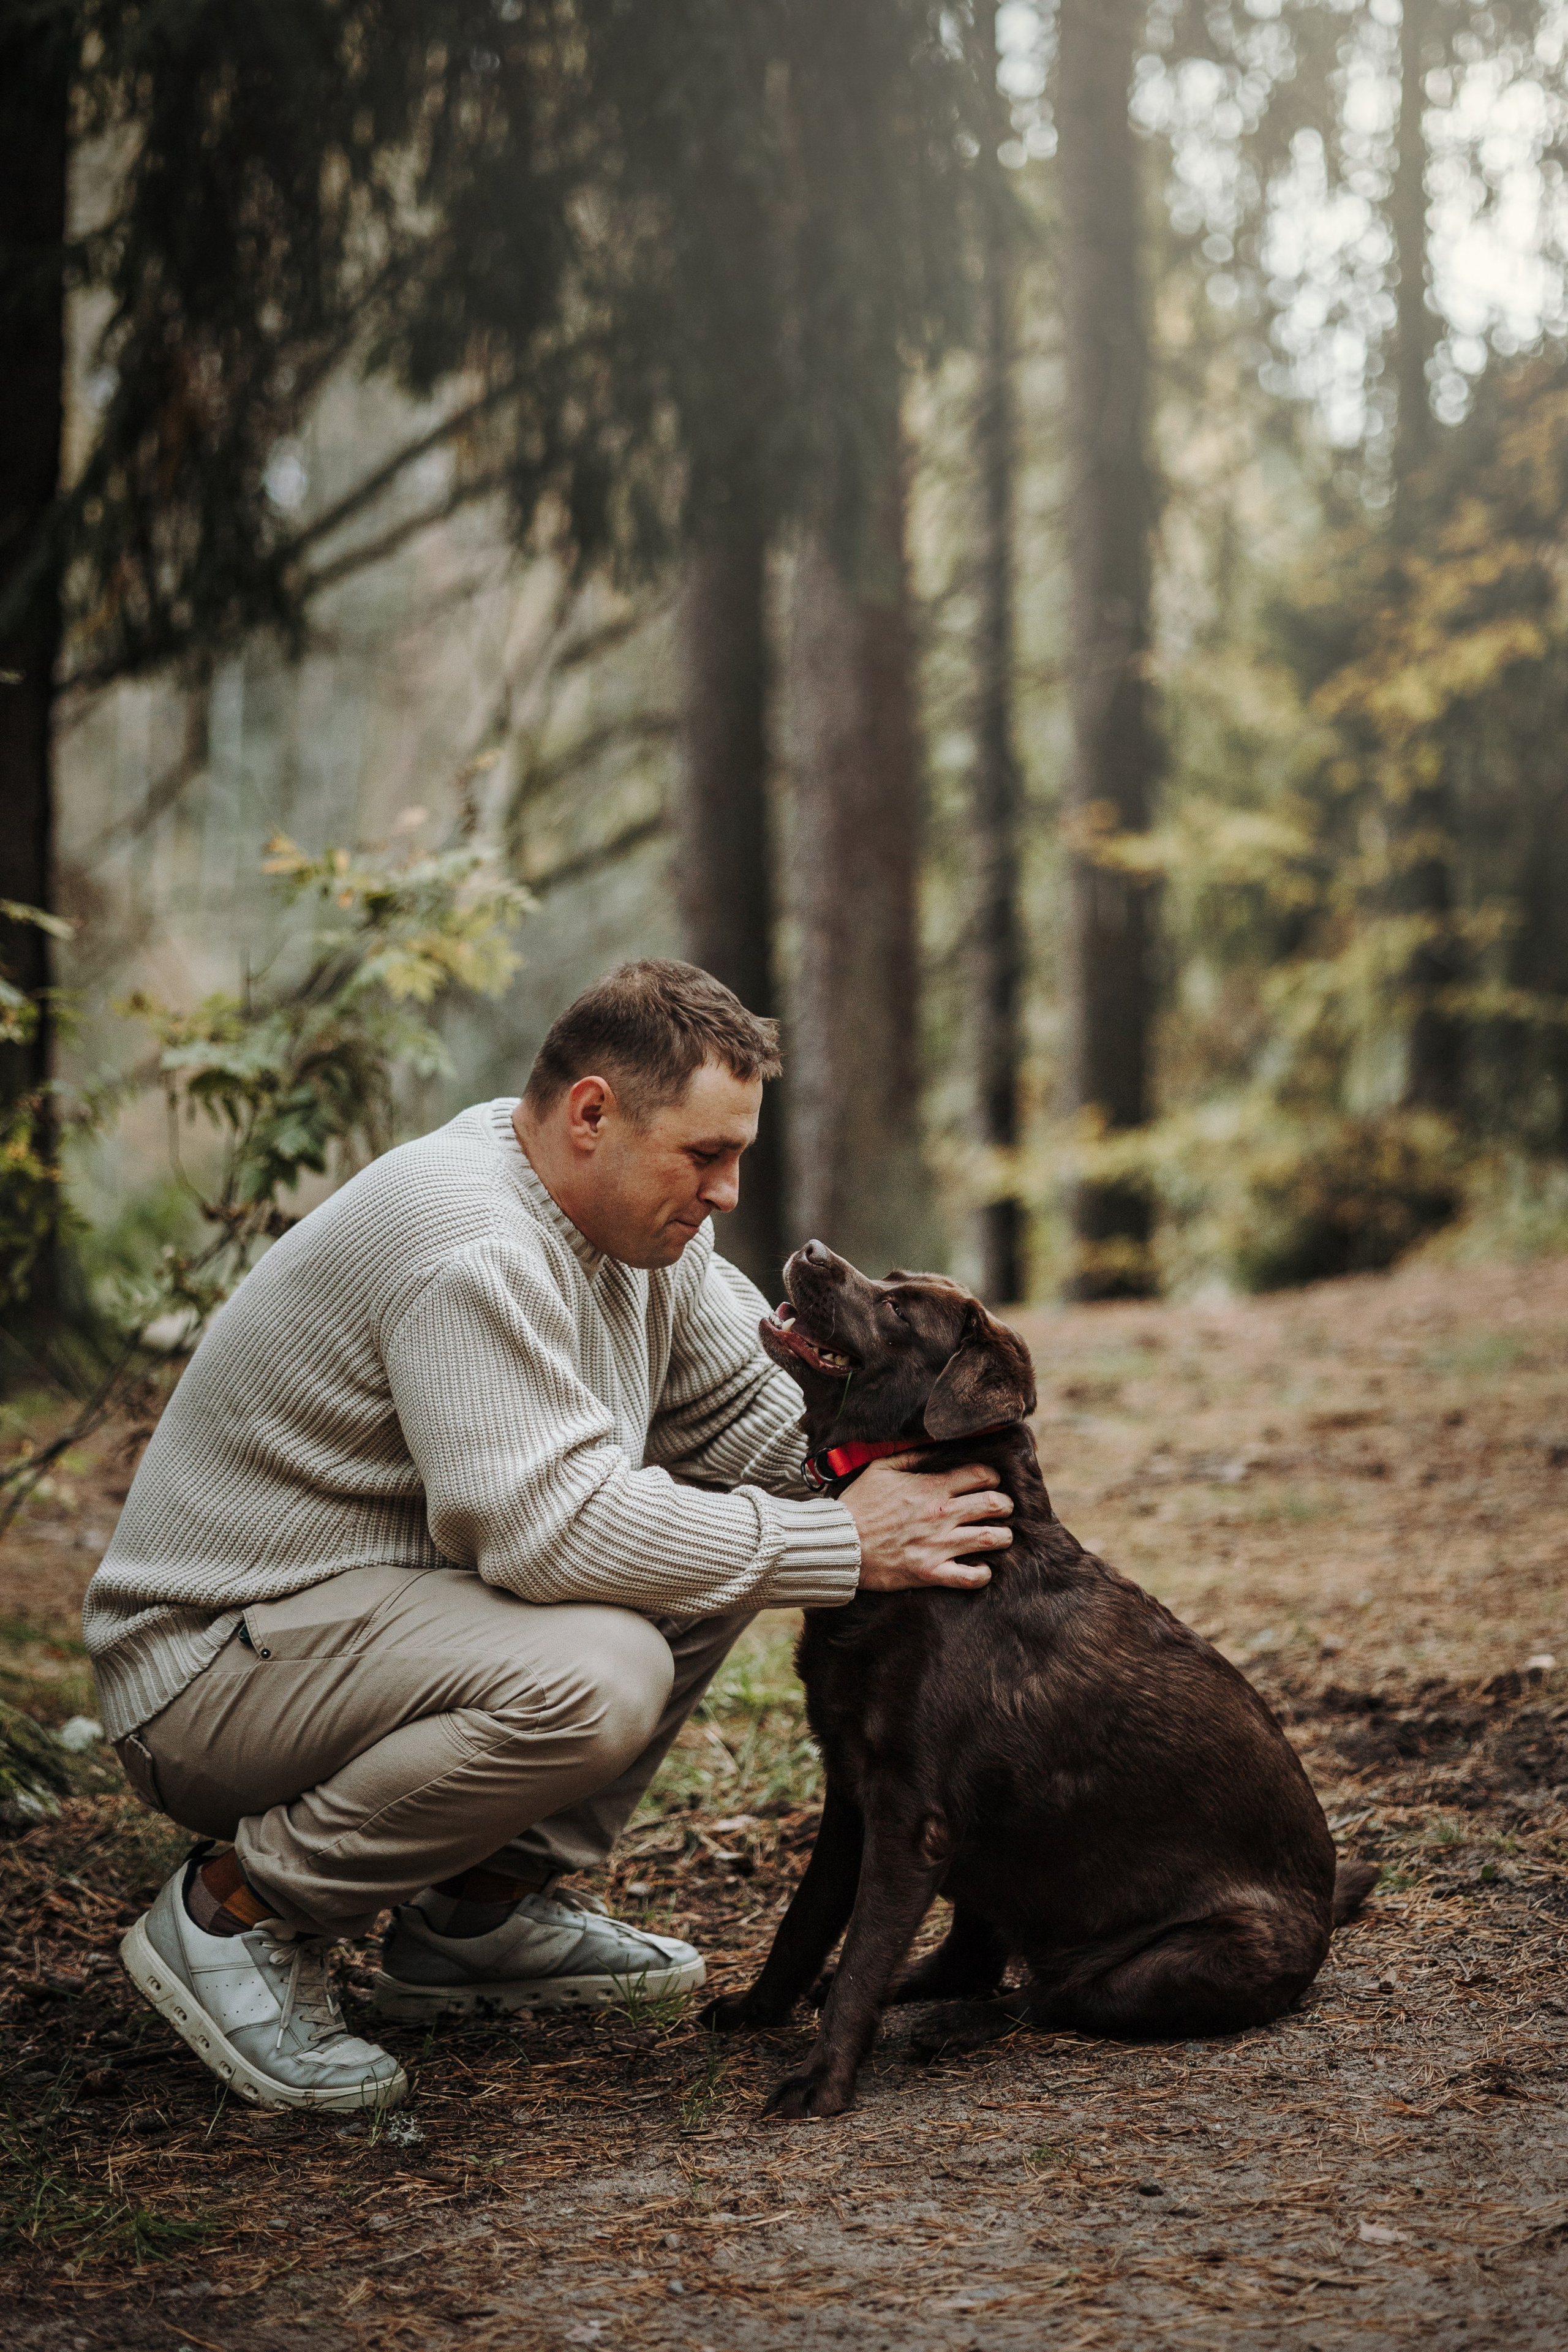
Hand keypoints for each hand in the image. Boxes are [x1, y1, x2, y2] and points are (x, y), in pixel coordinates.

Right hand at [841, 1456, 1012, 1592]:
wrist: (840, 1542)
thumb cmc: (858, 1504)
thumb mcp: (881, 1469)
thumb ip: (911, 1455)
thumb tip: (935, 1445)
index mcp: (931, 1488)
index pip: (979, 1476)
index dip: (991, 1477)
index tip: (990, 1482)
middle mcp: (941, 1515)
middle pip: (994, 1505)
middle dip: (1005, 1505)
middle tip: (1003, 1508)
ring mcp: (938, 1545)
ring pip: (991, 1538)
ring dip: (1003, 1536)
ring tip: (1002, 1536)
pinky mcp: (931, 1572)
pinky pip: (969, 1577)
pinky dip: (982, 1574)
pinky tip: (983, 1569)